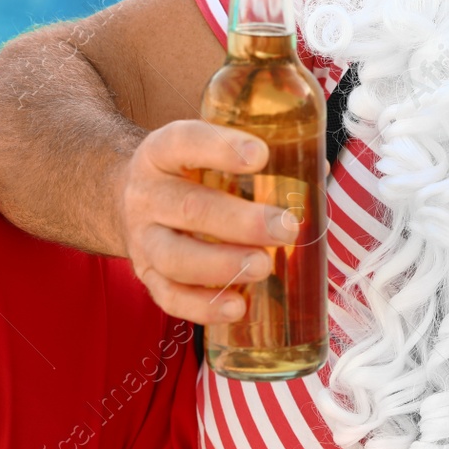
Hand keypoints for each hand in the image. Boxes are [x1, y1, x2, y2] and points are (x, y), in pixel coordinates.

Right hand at [119, 119, 295, 323]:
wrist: (129, 196)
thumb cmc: (188, 172)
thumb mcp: (207, 150)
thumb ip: (256, 156)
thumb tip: (319, 167)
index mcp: (162, 152)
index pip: (184, 142)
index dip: (220, 147)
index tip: (261, 155)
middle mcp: (147, 194)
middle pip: (188, 208)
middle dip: (240, 222)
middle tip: (285, 227)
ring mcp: (141, 238)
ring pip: (174, 257)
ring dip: (222, 265)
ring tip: (264, 266)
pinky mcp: (146, 275)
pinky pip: (169, 296)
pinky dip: (203, 306)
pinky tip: (237, 306)